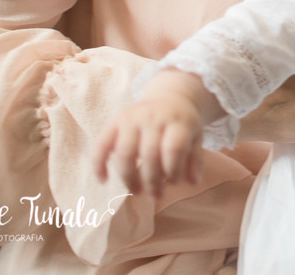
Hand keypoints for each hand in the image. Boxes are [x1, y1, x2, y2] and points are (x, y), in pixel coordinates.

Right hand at [93, 70, 212, 197]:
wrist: (168, 98)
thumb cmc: (182, 124)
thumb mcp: (196, 137)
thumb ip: (195, 159)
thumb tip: (193, 182)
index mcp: (177, 121)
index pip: (174, 148)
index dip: (173, 170)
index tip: (173, 183)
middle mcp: (154, 117)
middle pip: (149, 154)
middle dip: (152, 181)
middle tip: (155, 196)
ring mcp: (132, 118)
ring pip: (125, 152)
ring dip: (129, 178)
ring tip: (137, 192)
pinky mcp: (115, 121)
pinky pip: (102, 143)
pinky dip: (99, 163)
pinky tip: (103, 180)